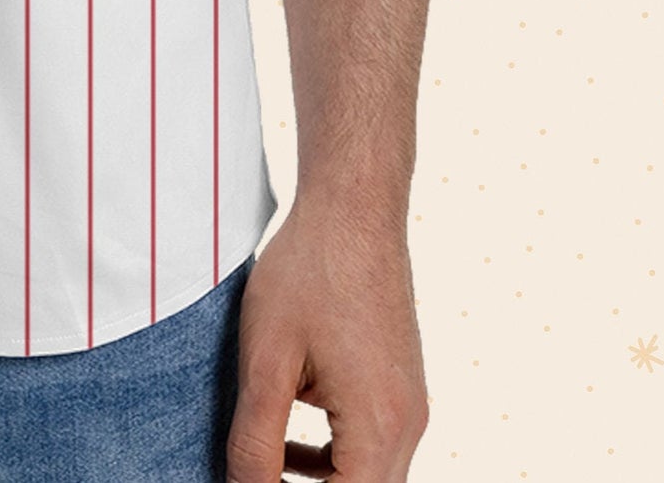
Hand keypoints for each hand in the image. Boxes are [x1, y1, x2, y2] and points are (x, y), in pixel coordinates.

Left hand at [224, 200, 429, 481]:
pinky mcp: (401, 386)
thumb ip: (256, 438)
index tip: (252, 482)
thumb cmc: (308, 271)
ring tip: (265, 459)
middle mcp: (409, 424)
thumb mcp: (265, 358)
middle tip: (257, 471)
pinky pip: (372, 443)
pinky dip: (334, 454)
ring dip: (322, 481)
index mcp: (379, 424)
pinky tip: (288, 433)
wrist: (352, 208)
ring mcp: (411, 405)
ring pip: (369, 474)